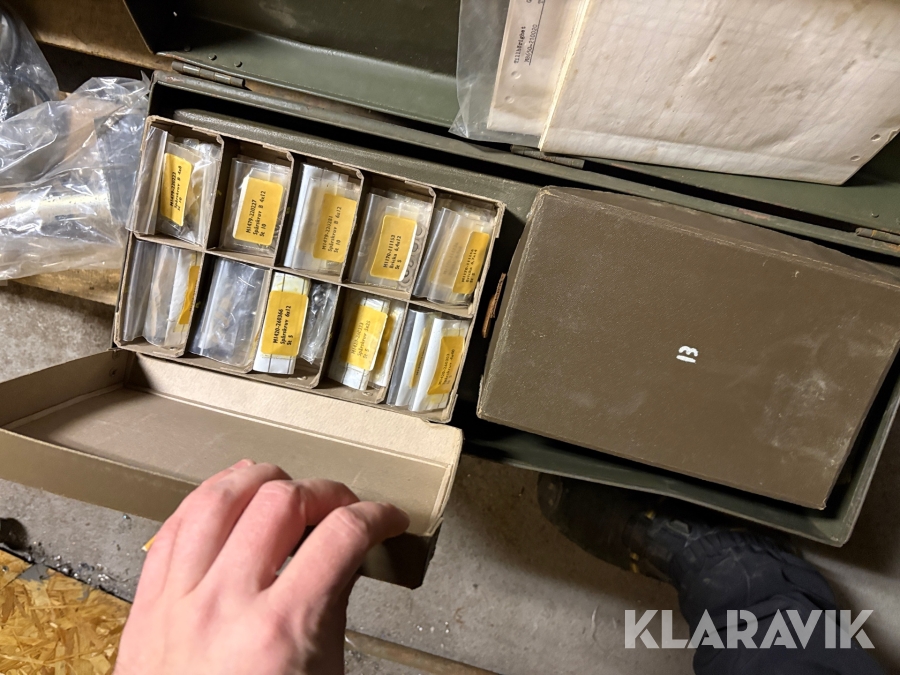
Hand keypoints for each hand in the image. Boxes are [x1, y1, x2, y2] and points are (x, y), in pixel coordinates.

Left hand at [115, 460, 409, 674]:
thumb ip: (334, 606)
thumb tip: (344, 554)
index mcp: (281, 632)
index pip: (341, 535)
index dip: (377, 515)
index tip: (386, 517)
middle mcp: (226, 606)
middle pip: (282, 502)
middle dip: (325, 491)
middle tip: (342, 506)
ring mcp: (180, 601)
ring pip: (217, 498)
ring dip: (259, 481)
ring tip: (284, 486)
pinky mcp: (148, 605)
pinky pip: (171, 528)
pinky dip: (205, 502)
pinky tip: (226, 501)